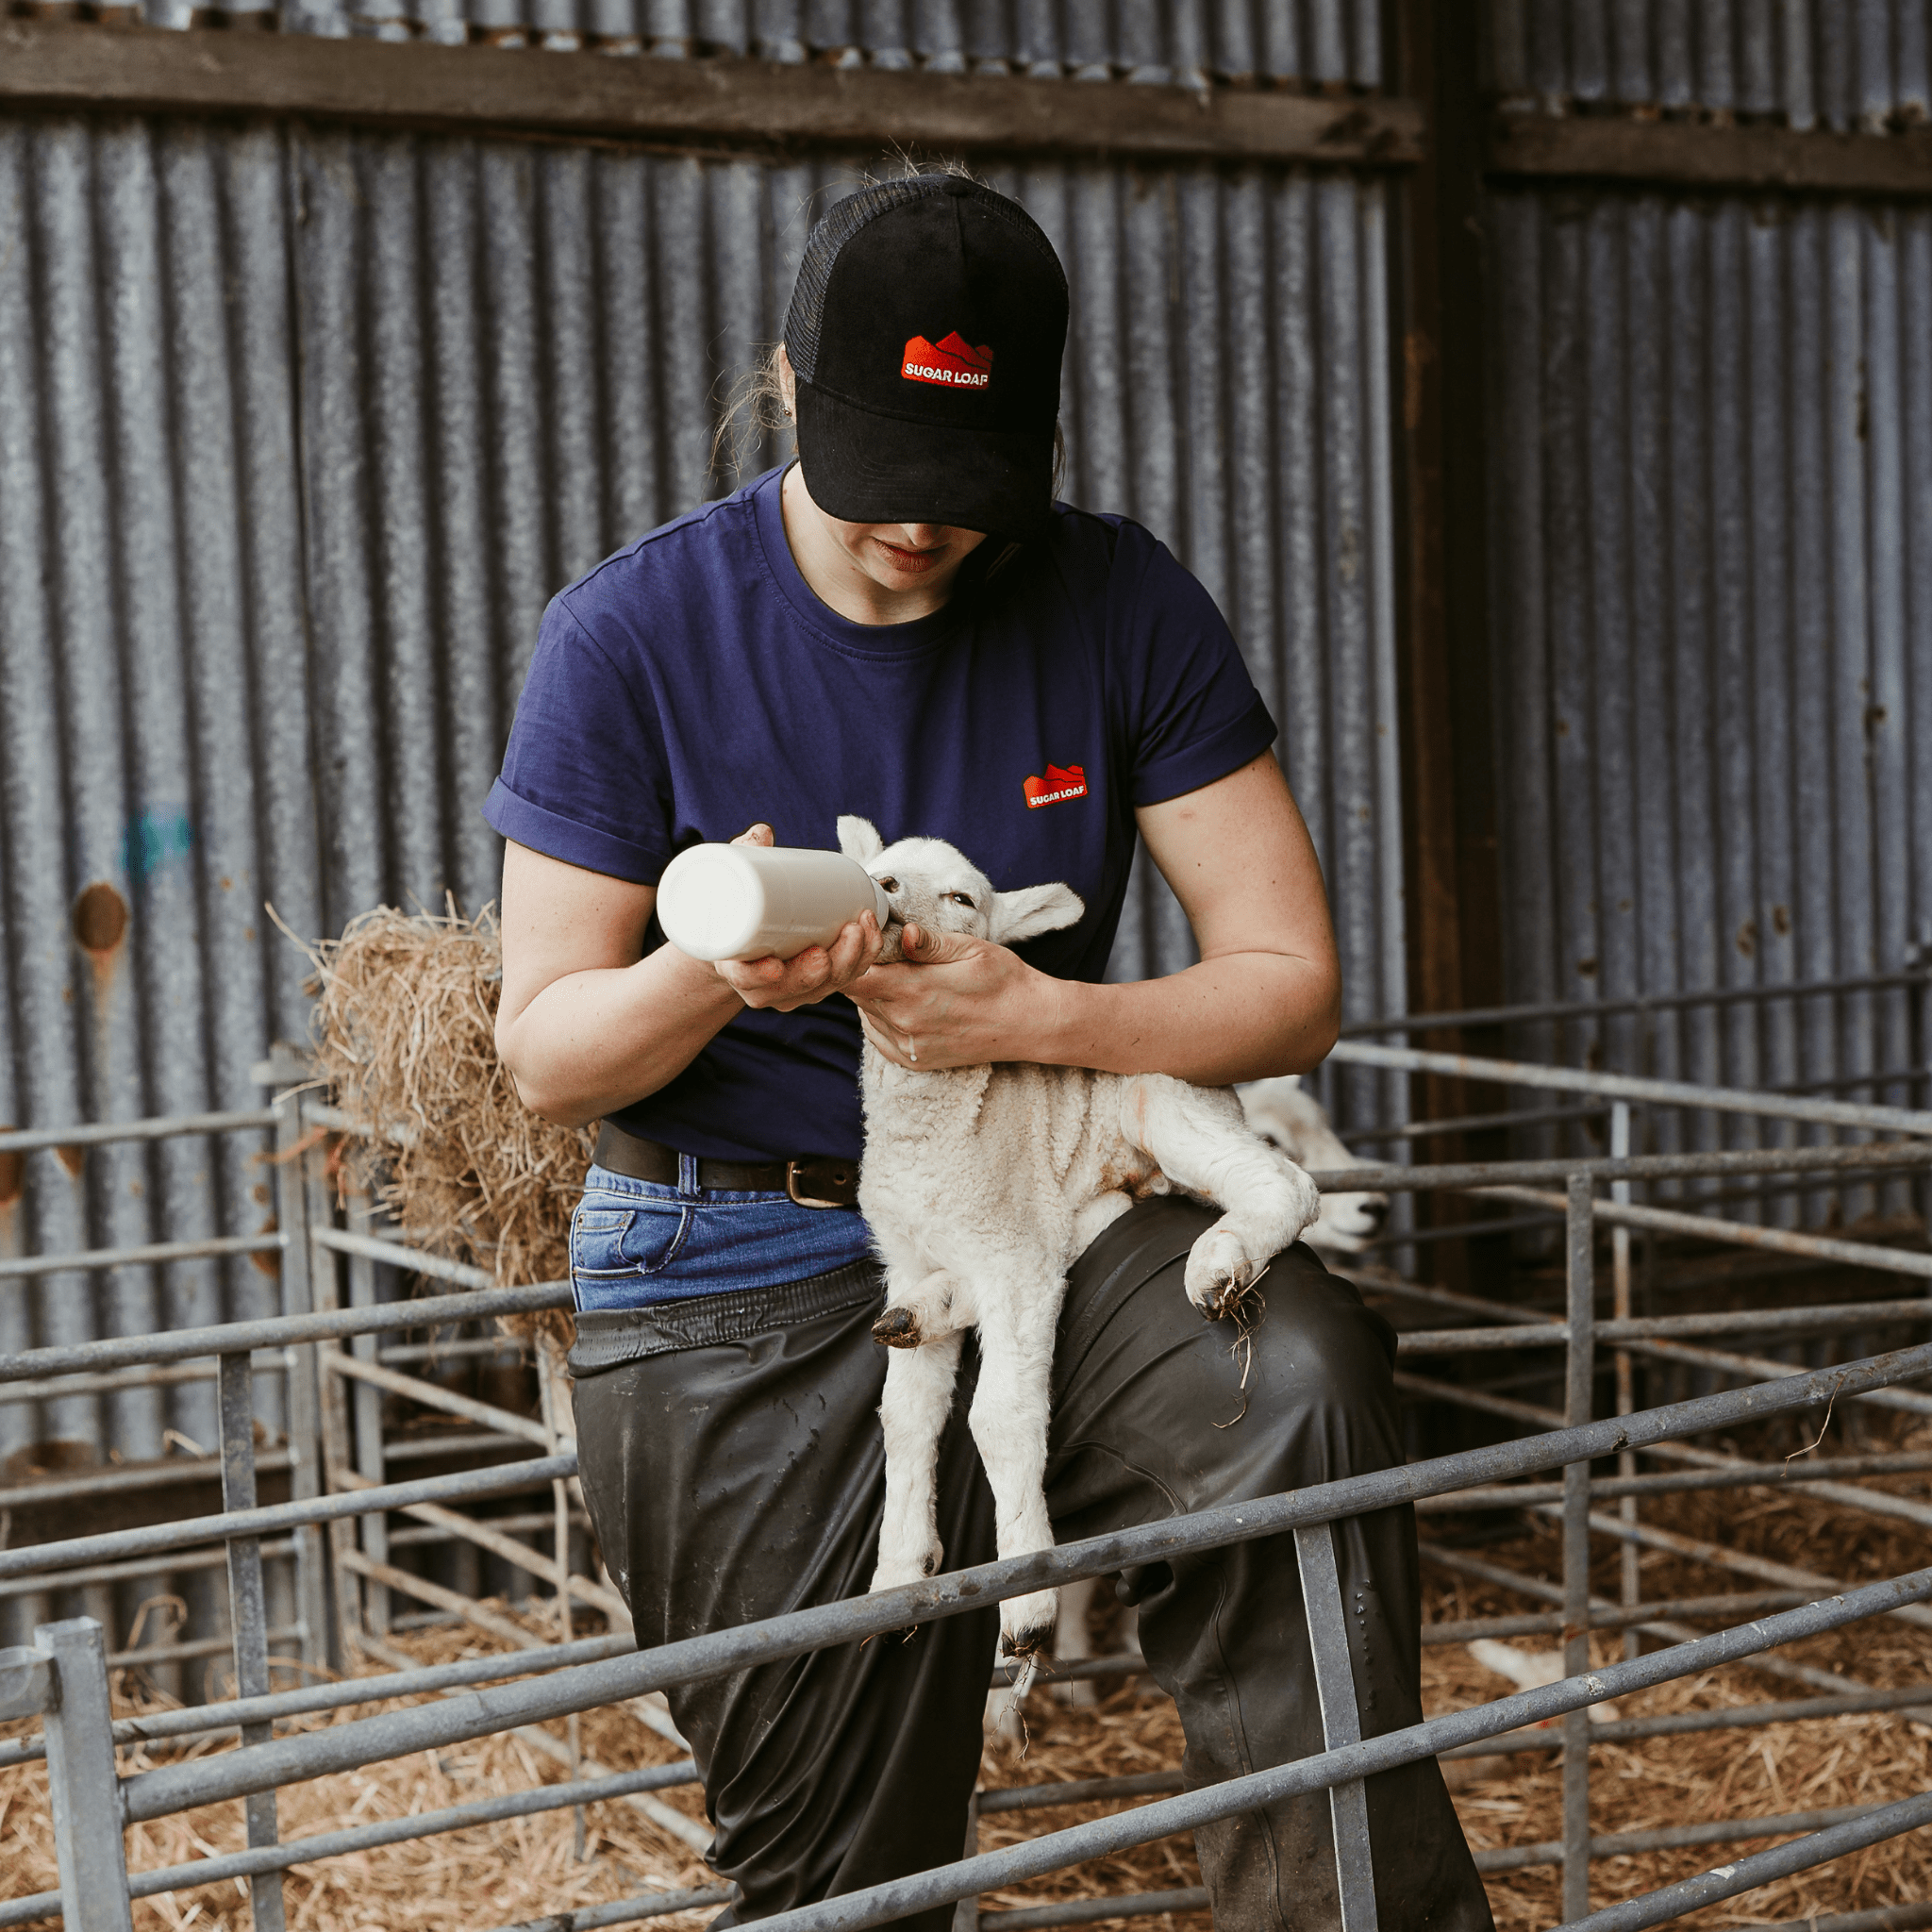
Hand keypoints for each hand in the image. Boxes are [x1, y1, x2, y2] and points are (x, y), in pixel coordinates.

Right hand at [712, 824, 885, 1012]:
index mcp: (733, 966)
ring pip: (826, 985)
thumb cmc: (735, 911)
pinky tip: (871, 937)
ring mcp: (793, 987)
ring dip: (852, 960)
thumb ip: (743, 857)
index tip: (774, 966)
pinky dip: (862, 960)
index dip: (759, 976)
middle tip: (845, 932)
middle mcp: (763, 985)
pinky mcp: (817, 981)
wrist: (742, 940)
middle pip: (796, 987)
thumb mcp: (730, 884)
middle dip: (825, 967)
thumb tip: (762, 833)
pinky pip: (844, 979)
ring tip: (861, 925)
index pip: (745, 979)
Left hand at [847, 924, 1062, 1068]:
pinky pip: (877, 1034)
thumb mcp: (971, 949)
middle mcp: (905, 1023)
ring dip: (873, 992)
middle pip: (856, 993)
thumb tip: (905, 932)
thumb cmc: (1004, 980)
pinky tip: (902, 1000)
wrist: (1030, 1023)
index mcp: (916, 991)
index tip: (868, 935)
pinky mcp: (913, 1060)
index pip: (854, 975)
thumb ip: (931, 943)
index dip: (854, 952)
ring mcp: (908, 1046)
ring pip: (866, 1012)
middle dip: (862, 969)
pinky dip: (880, 1015)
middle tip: (884, 951)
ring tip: (900, 975)